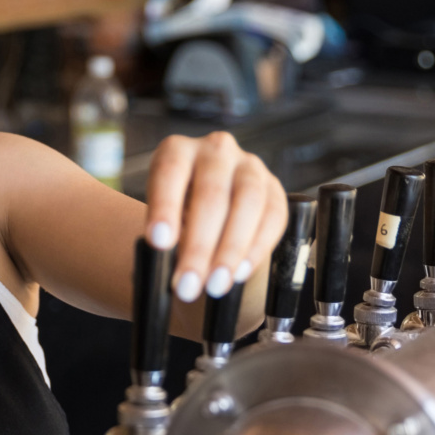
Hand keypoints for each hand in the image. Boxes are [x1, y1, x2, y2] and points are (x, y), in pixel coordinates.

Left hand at [144, 132, 287, 301]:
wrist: (212, 214)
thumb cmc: (179, 217)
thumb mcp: (163, 219)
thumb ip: (165, 238)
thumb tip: (167, 268)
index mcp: (177, 150)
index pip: (169, 172)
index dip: (164, 207)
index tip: (159, 242)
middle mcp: (216, 151)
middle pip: (211, 193)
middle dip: (199, 245)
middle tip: (188, 284)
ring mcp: (250, 166)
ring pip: (248, 201)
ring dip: (232, 248)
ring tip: (217, 284)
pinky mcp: (275, 188)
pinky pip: (273, 216)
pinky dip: (257, 248)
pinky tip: (241, 271)